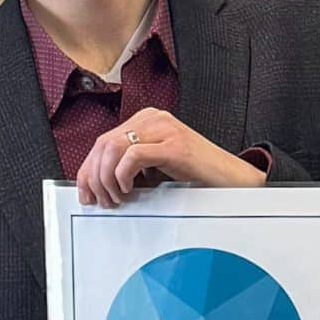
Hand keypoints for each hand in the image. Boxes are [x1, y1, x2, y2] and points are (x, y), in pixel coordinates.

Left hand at [76, 107, 266, 207]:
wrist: (234, 180)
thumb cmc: (199, 176)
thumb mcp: (157, 167)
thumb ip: (132, 166)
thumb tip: (100, 183)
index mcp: (147, 121)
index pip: (103, 141)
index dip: (88, 170)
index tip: (86, 192)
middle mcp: (153, 119)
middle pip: (103, 144)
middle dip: (94, 177)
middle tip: (102, 200)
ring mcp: (164, 129)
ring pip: (113, 148)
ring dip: (108, 179)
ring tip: (117, 198)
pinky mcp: (174, 145)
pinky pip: (133, 155)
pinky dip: (124, 175)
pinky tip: (130, 189)